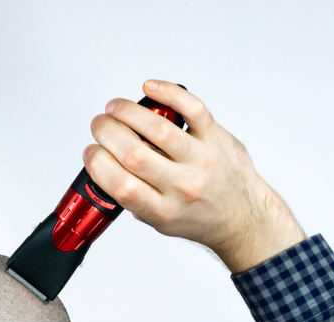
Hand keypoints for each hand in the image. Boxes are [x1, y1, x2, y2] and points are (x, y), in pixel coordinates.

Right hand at [83, 80, 305, 273]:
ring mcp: (201, 160)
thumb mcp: (160, 222)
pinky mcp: (215, 138)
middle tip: (100, 125)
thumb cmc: (199, 215)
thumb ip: (134, 199)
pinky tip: (150, 88)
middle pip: (133, 154)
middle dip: (106, 132)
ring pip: (157, 129)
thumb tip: (102, 166)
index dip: (96, 163)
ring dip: (127, 112)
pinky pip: (191, 108)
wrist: (242, 216)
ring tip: (115, 108)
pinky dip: (168, 92)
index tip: (91, 151)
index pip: (121, 185)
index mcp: (163, 211)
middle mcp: (183, 186)